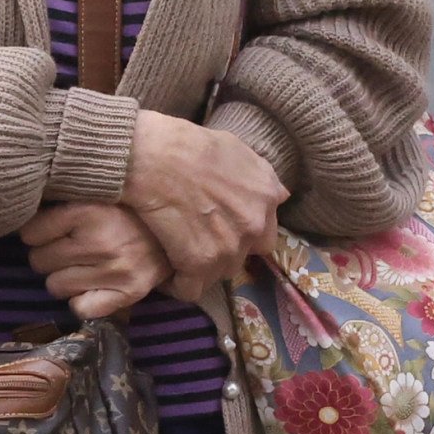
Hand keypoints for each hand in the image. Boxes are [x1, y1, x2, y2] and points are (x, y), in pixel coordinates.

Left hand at [19, 200, 172, 319]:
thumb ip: (61, 197)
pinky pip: (80, 308)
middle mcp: (101, 240)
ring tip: (86, 263)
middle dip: (51, 254)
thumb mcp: (93, 191)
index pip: (30, 233)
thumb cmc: (128, 207)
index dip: (39, 231)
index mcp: (88, 209)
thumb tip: (18, 207)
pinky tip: (94, 285)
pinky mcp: (129, 292)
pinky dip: (82, 300)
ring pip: (54, 286)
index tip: (55, 228)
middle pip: (38, 260)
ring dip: (64, 277)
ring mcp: (116, 269)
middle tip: (73, 246)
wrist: (181, 224)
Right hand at [120, 112, 291, 292]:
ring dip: (202, 268)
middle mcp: (255, 224)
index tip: (223, 230)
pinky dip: (179, 284)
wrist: (152, 156)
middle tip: (200, 241)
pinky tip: (169, 273)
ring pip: (220, 273)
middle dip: (226, 252)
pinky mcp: (199, 262)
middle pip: (244, 256)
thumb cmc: (188, 144)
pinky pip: (192, 289)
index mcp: (267, 196)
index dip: (243, 233)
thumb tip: (280, 195)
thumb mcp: (237, 148)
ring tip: (181, 254)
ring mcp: (230, 245)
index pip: (266, 233)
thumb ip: (261, 176)